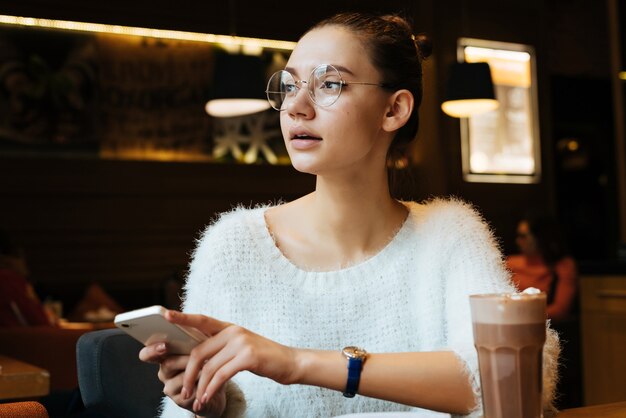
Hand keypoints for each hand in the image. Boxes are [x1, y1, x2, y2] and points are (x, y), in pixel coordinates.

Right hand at [139, 339, 226, 416]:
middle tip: (194, 355)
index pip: (147, 353)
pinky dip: (202, 382)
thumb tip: (188, 328)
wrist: (219, 381)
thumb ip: (192, 336)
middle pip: (166, 364)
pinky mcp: (181, 400)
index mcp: (165, 356)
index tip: (164, 345)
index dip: (151, 349)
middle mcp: (165, 371)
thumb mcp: (202, 343)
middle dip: (183, 358)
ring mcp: (171, 386)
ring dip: (197, 370)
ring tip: (209, 364)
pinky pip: (190, 391)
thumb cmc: (208, 359)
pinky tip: (210, 378)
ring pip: (180, 378)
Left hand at [165, 310, 298, 413]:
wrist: (290, 362)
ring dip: (200, 387)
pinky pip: (221, 375)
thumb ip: (221, 348)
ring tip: (196, 400)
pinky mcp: (248, 357)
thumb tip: (196, 359)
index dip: (182, 317)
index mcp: (229, 327)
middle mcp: (234, 331)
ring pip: (209, 367)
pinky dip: (211, 389)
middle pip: (199, 351)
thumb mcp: (240, 348)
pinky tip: (208, 398)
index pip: (201, 320)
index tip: (165, 314)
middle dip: (188, 374)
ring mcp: (241, 342)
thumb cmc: (263, 358)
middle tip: (184, 391)